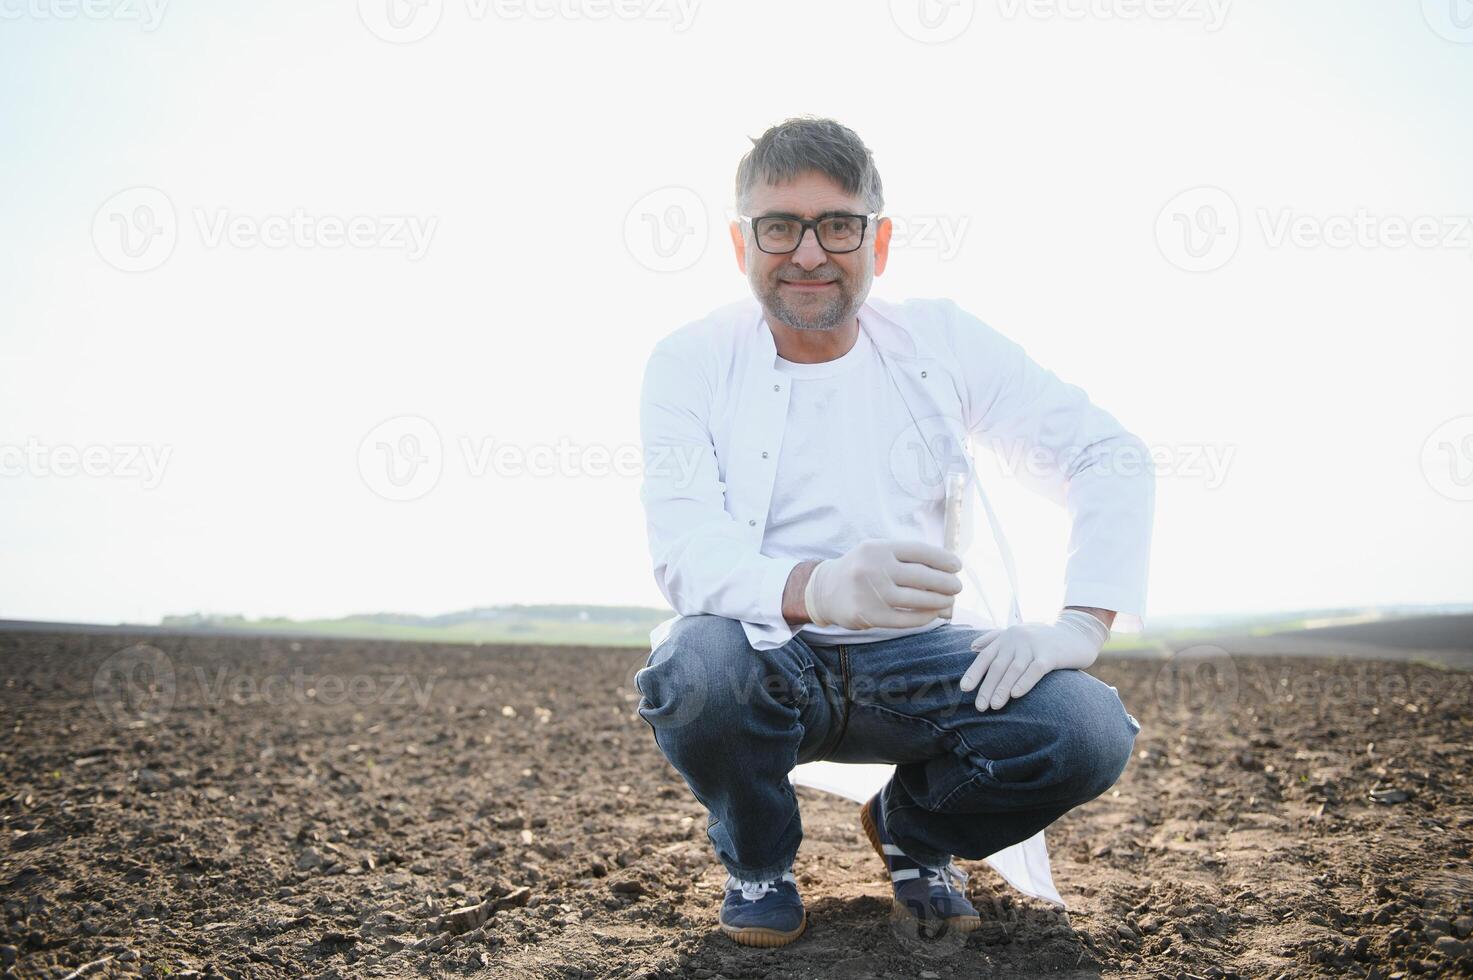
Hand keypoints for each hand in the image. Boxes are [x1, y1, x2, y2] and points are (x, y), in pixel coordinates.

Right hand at [804, 538, 962, 629]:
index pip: (919, 551)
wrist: (825, 590)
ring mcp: (871, 593)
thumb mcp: (877, 552)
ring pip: (917, 599)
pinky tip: (933, 614)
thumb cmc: (861, 569)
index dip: (942, 558)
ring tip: (949, 601)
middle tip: (957, 586)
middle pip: (922, 576)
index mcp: (878, 548)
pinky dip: (925, 617)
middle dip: (946, 582)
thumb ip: (906, 557)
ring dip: (939, 601)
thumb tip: (946, 569)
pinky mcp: (869, 615)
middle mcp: (874, 568)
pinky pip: (906, 619)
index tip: (957, 566)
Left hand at [959, 609, 1109, 710]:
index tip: (964, 689)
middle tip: (980, 707)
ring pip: (1014, 669)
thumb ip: (994, 639)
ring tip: (994, 706)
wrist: (1077, 633)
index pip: (985, 657)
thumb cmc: (1044, 639)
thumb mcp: (1018, 634)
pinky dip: (1025, 682)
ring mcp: (1034, 646)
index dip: (974, 673)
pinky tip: (1016, 695)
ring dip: (1002, 688)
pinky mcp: (1051, 654)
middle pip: (997, 666)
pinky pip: (1036, 670)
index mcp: (1007, 637)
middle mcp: (1017, 640)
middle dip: (987, 687)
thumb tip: (972, 647)